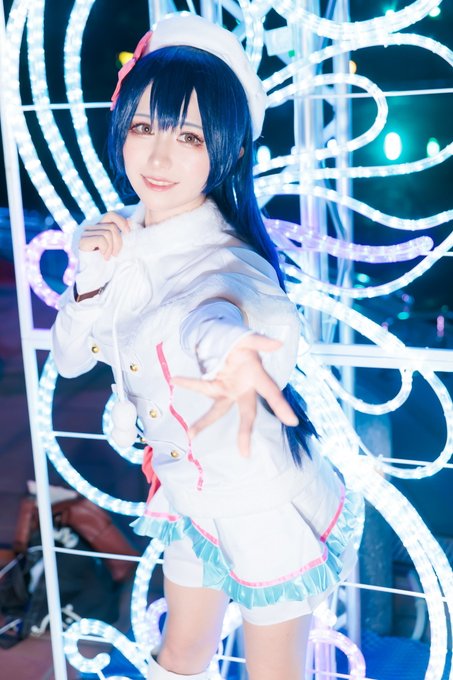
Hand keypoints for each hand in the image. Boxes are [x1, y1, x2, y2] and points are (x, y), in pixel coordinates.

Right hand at [79, 212, 129, 259]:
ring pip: (108, 233)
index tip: (128, 232)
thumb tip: (130, 221)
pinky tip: (103, 257)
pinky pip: (101, 239)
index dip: (121, 221)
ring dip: (111, 248)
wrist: (89, 272)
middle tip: (116, 254)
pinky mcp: (83, 240)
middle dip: (118, 242)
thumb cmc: (102, 260)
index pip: (111, 215)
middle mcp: (91, 227)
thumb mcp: (113, 246)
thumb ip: (119, 234)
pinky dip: (106, 249)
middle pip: (112, 227)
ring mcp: (86, 233)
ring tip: (108, 257)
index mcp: (99, 227)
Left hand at [172, 334, 297, 456]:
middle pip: (247, 413)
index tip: (292, 422)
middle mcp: (244, 389)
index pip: (272, 393)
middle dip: (245, 431)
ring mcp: (228, 391)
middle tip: (244, 453)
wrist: (226, 341)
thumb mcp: (249, 339)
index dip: (282, 406)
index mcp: (257, 376)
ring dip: (204, 422)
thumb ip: (260, 341)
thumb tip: (278, 343)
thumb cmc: (242, 343)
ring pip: (218, 410)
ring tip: (190, 434)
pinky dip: (188, 382)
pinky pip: (200, 386)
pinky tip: (175, 379)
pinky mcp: (214, 388)